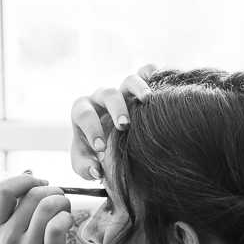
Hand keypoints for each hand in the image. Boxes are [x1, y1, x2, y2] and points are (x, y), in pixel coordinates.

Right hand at [0, 175, 77, 243]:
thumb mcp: (18, 235)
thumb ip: (20, 207)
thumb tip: (29, 172)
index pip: (2, 190)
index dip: (24, 180)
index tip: (40, 185)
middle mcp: (8, 238)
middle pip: (32, 194)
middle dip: (53, 191)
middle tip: (61, 202)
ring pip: (46, 205)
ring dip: (63, 202)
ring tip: (66, 212)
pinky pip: (59, 223)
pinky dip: (68, 218)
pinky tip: (69, 226)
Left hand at [70, 64, 156, 180]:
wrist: (110, 147)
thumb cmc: (93, 153)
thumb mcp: (84, 163)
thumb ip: (84, 167)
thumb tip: (96, 171)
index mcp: (83, 113)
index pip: (84, 115)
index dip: (91, 129)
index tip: (101, 147)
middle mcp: (102, 99)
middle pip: (107, 94)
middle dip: (116, 108)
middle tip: (124, 125)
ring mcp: (122, 92)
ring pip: (128, 81)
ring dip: (137, 88)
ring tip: (147, 99)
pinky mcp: (139, 89)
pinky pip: (146, 72)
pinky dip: (152, 72)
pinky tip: (160, 78)